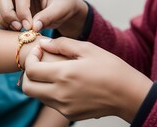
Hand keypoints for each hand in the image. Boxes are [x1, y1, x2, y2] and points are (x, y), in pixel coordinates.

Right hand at [0, 0, 87, 37]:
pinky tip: (15, 30)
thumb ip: (48, 16)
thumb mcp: (61, 10)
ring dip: (3, 18)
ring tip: (17, 30)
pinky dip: (3, 22)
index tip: (29, 27)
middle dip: (7, 13)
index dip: (22, 11)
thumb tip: (34, 26)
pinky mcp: (9, 3)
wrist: (61, 8)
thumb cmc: (63, 6)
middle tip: (19, 28)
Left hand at [22, 38, 152, 122]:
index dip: (31, 58)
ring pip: (38, 96)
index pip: (31, 70)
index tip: (40, 51)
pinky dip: (50, 91)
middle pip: (27, 87)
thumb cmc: (111, 68)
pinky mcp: (70, 114)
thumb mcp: (88, 49)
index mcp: (64, 75)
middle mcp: (60, 94)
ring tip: (53, 71)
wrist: (129, 94)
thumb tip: (44, 43)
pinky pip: (51, 102)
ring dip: (39, 82)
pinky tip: (65, 82)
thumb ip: (62, 44)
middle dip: (28, 73)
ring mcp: (64, 106)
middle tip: (39, 62)